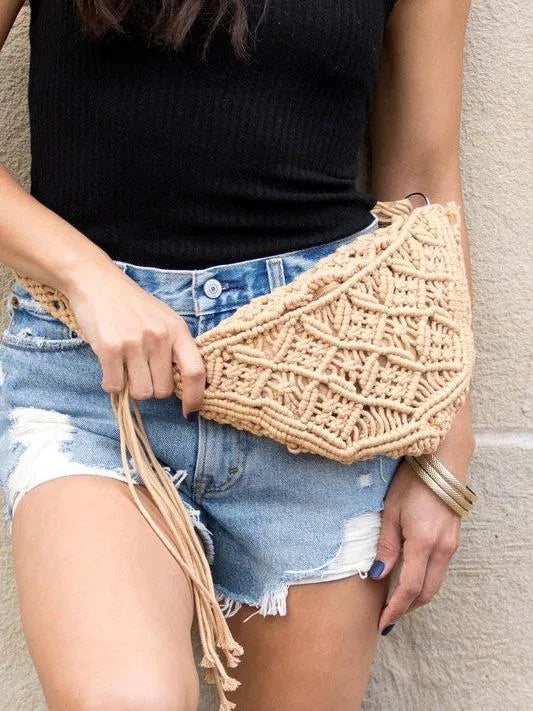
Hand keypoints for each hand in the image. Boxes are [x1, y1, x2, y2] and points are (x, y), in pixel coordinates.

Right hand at [63, 260, 204, 416]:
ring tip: (125, 366)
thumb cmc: (132, 305)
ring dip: (131, 387)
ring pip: (141, 392)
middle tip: (140, 371)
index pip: (195, 371)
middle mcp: (159, 337)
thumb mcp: (164, 320)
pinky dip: (111, 382)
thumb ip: (174, 348)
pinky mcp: (110, 347)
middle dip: (152, 388)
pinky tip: (110, 365)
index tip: (190, 412)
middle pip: (163, 391)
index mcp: (178, 330)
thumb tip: (182, 387)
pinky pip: (115, 386)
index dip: (196, 397)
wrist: (96, 281)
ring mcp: (135, 342)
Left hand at [369, 433, 474, 634]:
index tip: (382, 622)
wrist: (443, 462)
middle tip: (387, 616)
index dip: (395, 609)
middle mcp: (441, 548)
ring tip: (395, 600)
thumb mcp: (391, 511)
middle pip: (426, 592)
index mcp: (422, 543)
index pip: (409, 589)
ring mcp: (451, 544)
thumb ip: (386, 545)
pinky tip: (410, 577)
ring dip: (417, 595)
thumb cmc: (412, 482)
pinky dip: (425, 580)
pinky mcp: (453, 538)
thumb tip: (377, 574)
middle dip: (406, 608)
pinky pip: (439, 568)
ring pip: (435, 582)